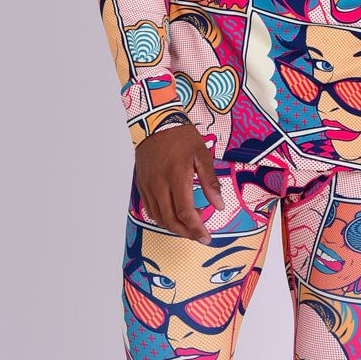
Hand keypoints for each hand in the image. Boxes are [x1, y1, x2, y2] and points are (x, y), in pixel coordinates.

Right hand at [134, 124, 225, 241]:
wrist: (155, 122)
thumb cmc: (181, 136)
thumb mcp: (202, 155)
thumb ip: (210, 182)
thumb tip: (219, 206)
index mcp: (176, 177)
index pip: (186, 213)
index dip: (196, 229)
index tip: (206, 237)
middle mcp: (159, 185)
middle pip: (171, 220)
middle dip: (186, 233)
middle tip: (199, 235)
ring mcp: (148, 186)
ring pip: (159, 217)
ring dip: (174, 226)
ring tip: (189, 222)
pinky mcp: (141, 184)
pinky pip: (149, 209)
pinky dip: (161, 217)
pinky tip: (173, 213)